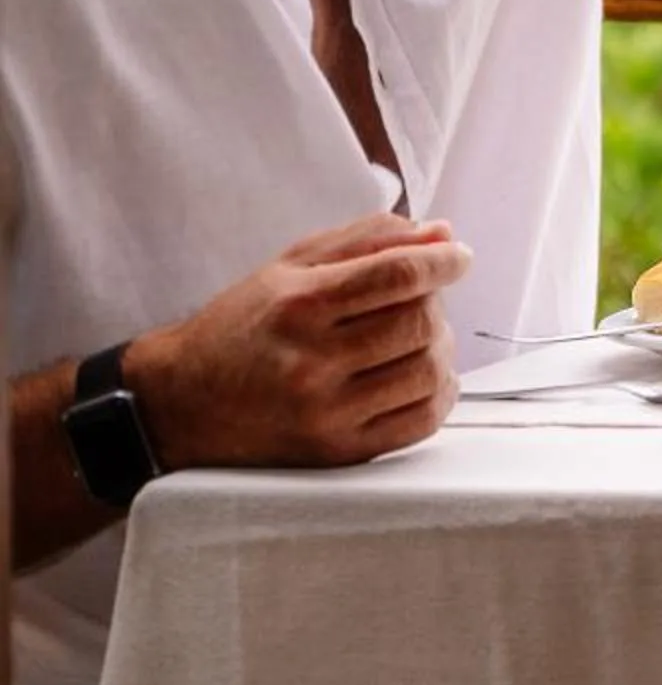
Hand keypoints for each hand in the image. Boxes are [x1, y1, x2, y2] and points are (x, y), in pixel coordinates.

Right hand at [131, 214, 468, 471]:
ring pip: (428, 371)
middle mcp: (312, 362)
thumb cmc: (242, 327)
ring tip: (417, 338)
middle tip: (422, 300)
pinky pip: (421, 422)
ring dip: (440, 348)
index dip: (443, 261)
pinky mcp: (338, 452)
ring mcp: (326, 413)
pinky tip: (419, 377)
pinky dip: (438, 394)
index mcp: (300, 305)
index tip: (458, 258)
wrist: (180, 405)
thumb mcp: (291, 266)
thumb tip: (442, 233)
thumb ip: (368, 241)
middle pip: (419, 322)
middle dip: (435, 303)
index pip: (398, 275)